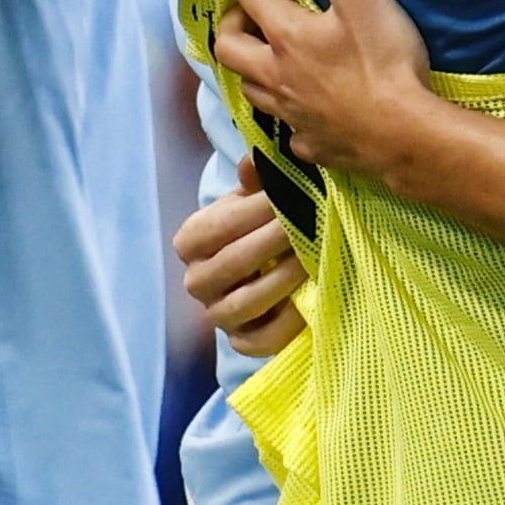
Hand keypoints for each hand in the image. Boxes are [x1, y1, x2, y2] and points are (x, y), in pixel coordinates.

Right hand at [174, 186, 307, 357]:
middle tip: (312, 220)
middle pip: (232, 263)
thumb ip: (255, 181)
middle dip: (275, 240)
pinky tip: (311, 297)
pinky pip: (262, 340)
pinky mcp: (242, 343)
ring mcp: (218, 315)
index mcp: (191, 241)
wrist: (266, 269)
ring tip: (313, 256)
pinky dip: (289, 322)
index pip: (215, 228)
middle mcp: (197, 282)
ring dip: (283, 278)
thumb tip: (255, 161)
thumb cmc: (259, 226)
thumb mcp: (255, 199)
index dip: (253, 211)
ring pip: (245, 303)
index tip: (291, 193)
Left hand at [213, 0, 437, 191]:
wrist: (401, 134)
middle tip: (251, 13)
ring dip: (253, 69)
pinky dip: (291, 112)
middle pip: (227, 48)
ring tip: (272, 57)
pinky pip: (288, 128)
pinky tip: (309, 106)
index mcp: (285, 36)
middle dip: (232, 23)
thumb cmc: (383, 62)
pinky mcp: (310, 144)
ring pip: (251, 90)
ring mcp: (290, 115)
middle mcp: (275, 76)